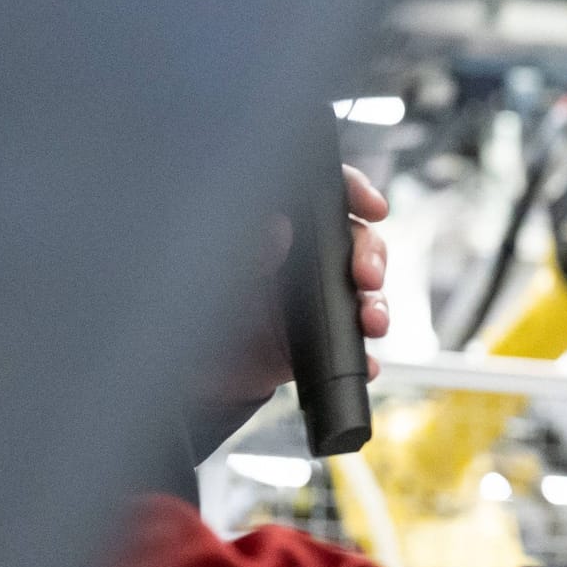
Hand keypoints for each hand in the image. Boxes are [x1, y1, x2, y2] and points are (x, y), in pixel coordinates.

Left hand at [212, 165, 390, 402]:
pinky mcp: (324, 339)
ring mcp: (318, 299)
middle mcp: (302, 260)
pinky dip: (366, 353)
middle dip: (372, 255)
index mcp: (276, 231)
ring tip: (372, 323)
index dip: (354, 191)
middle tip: (367, 276)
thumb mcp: (205, 277)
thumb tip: (276, 230)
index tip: (372, 207)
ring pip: (366, 291)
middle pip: (356, 241)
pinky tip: (365, 361)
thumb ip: (241, 251)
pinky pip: (356, 344)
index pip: (321, 196)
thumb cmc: (190, 313)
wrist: (192, 375)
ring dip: (377, 305)